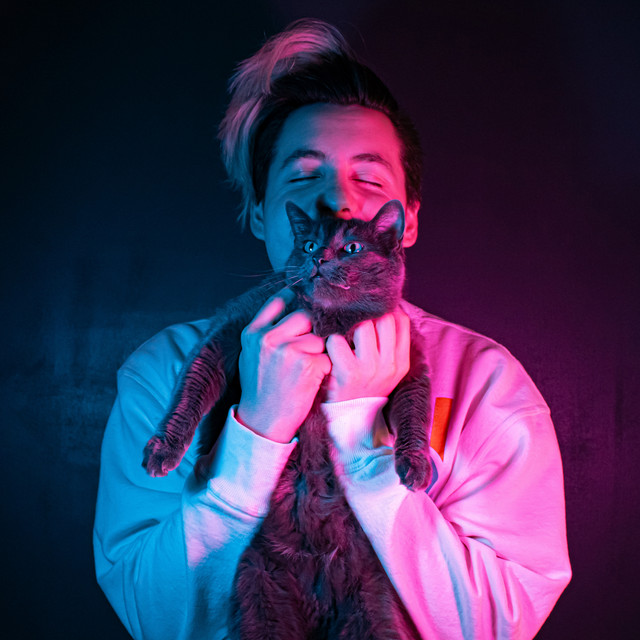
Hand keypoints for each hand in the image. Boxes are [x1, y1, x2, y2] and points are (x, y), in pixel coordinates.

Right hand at [236, 289, 331, 442]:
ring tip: (306, 370)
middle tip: (308, 348)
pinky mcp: (308, 365)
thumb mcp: (251, 355)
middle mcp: (269, 338)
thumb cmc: (260, 388)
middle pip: (305, 316)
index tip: (303, 306)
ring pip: (319, 338)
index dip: (294, 301)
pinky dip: (325, 368)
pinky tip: (313, 380)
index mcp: (253, 334)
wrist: (262, 422)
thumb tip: (288, 303)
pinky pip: (327, 357)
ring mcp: (289, 351)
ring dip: (319, 352)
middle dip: (311, 330)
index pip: (278, 302)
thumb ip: (265, 331)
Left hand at [324, 308, 410, 402]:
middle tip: (352, 317)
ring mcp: (370, 369)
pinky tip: (328, 346)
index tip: (371, 309)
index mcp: (401, 362)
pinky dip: (330, 339)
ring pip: (362, 325)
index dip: (385, 309)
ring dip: (348, 325)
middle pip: (383, 318)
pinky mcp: (348, 373)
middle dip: (367, 314)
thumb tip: (386, 308)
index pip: (400, 320)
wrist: (348, 420)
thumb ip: (388, 342)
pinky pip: (337, 340)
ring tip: (340, 331)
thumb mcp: (385, 369)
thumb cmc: (363, 387)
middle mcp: (389, 365)